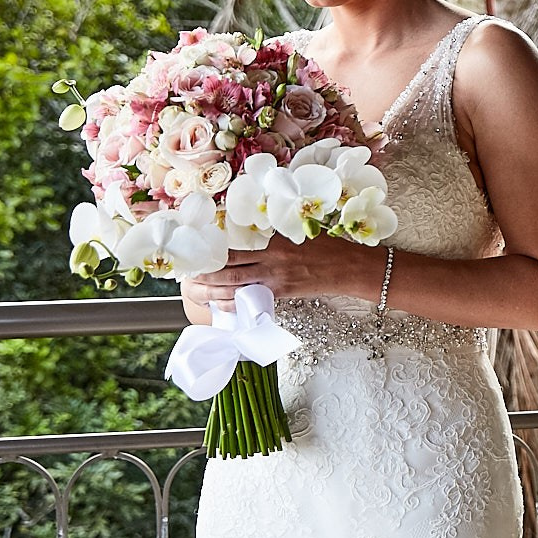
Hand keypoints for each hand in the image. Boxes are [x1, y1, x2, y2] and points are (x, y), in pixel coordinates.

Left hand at [184, 235, 377, 309]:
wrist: (351, 267)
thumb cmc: (329, 247)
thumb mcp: (299, 233)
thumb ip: (274, 236)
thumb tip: (252, 235)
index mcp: (274, 243)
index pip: (234, 249)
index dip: (212, 255)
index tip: (197, 254)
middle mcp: (271, 262)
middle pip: (228, 272)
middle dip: (204, 277)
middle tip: (187, 278)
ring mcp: (276, 281)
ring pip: (236, 289)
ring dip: (212, 293)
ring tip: (196, 292)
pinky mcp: (283, 295)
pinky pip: (251, 301)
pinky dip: (233, 304)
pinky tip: (221, 305)